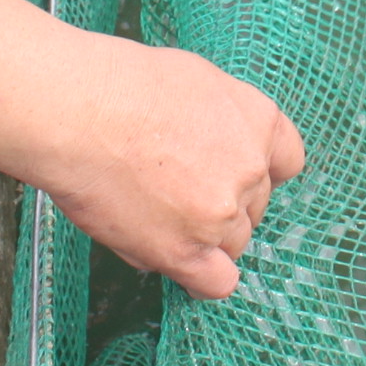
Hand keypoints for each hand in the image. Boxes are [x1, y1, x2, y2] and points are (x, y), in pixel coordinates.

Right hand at [28, 39, 306, 298]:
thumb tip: (215, 148)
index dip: (256, 172)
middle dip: (221, 203)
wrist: (79, 112)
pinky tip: (174, 257)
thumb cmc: (122, 85)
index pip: (286, 161)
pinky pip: (216, 283)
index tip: (230, 173)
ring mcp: (221, 215)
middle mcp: (250, 170)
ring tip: (154, 213)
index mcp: (259, 121)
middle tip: (174, 190)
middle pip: (254, 206)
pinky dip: (200, 277)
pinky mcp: (186, 251)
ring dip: (204, 237)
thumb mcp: (197, 81)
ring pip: (233, 244)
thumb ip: (223, 121)